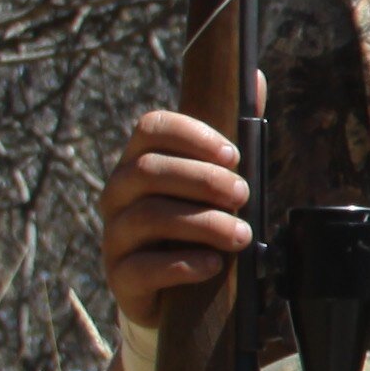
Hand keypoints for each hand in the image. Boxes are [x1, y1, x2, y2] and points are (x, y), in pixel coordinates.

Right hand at [101, 101, 253, 327]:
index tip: (233, 153)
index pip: (151, 127)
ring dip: (203, 223)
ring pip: (148, 216)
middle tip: (244, 194)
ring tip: (242, 235)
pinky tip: (213, 265)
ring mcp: (114, 235)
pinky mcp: (120, 277)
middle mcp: (118, 193)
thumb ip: (230, 137)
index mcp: (140, 160)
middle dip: (203, 179)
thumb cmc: (197, 225)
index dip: (191, 135)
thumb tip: (255, 77)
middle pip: (149, 170)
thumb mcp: (215, 183)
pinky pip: (142, 267)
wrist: (174, 293)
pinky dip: (183, 264)